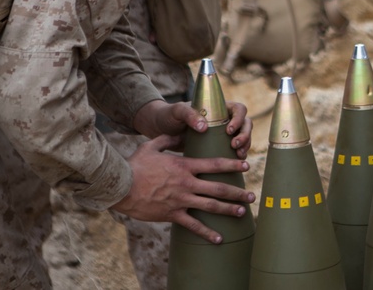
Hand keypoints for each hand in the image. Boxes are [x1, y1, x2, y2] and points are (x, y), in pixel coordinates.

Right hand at [111, 135, 255, 242]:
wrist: (121, 187)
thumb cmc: (135, 165)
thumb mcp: (152, 146)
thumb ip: (168, 140)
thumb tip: (179, 133)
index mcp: (184, 166)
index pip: (215, 164)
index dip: (232, 165)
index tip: (246, 166)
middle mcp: (187, 184)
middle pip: (218, 188)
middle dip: (237, 192)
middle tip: (251, 196)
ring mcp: (181, 201)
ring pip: (211, 207)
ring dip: (229, 210)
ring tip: (243, 212)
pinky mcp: (172, 215)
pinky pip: (193, 226)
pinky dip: (207, 233)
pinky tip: (219, 239)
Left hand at [133, 100, 252, 157]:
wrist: (160, 129)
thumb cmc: (169, 115)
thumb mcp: (177, 112)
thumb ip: (189, 115)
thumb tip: (204, 127)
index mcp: (219, 107)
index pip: (239, 109)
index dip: (239, 119)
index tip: (229, 131)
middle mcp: (224, 119)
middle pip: (246, 124)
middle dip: (245, 136)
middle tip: (235, 146)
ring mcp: (222, 133)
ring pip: (243, 138)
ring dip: (245, 146)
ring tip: (238, 156)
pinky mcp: (218, 146)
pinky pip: (234, 150)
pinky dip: (238, 156)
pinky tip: (234, 164)